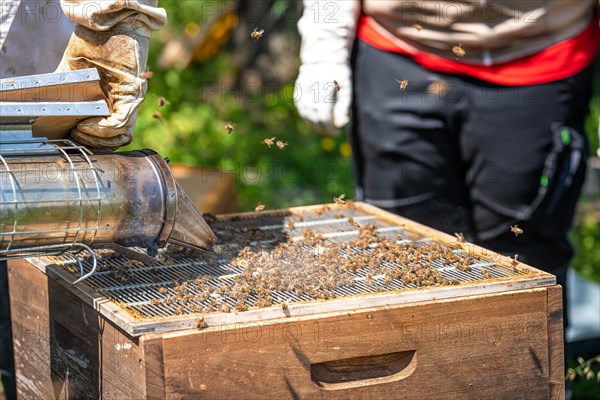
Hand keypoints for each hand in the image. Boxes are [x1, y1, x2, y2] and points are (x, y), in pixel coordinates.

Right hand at [56, 25, 148, 148]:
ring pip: (119, 135)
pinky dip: (103, 129)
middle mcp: (123, 105)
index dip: (90, 140)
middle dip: (91, 143)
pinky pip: (121, 122)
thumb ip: (68, 89)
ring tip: (78, 131)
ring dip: (96, 138)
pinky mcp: (132, 94)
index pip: (107, 133)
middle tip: (73, 137)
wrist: (108, 25)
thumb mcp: (75, 71)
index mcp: (110, 102)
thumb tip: (46, 106)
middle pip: (114, 139)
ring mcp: (129, 101)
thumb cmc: (93, 44)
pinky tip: (86, 125)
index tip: (70, 137)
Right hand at [294, 62, 351, 135]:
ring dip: (315, 124)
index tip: (337, 132)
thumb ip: (343, 108)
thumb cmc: (339, 72)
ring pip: (306, 115)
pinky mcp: (298, 92)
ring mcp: (302, 93)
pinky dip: (308, 116)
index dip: (330, 128)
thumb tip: (340, 125)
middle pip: (315, 119)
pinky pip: (302, 109)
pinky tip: (316, 118)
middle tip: (332, 131)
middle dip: (324, 128)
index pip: (324, 118)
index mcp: (323, 93)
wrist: (323, 55)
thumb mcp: (347, 89)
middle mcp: (310, 93)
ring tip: (325, 126)